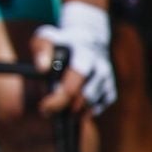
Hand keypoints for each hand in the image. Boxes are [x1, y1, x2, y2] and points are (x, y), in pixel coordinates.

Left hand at [33, 1, 115, 115]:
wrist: (87, 41)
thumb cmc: (61, 42)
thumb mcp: (46, 38)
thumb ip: (42, 49)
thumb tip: (42, 68)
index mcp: (85, 54)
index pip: (77, 77)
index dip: (60, 95)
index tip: (43, 106)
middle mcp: (100, 68)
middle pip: (85, 96)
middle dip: (64, 107)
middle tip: (46, 112)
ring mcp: (107, 80)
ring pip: (92, 105)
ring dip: (72, 112)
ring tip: (55, 112)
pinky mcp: (110, 91)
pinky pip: (98, 108)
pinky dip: (83, 114)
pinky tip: (69, 111)